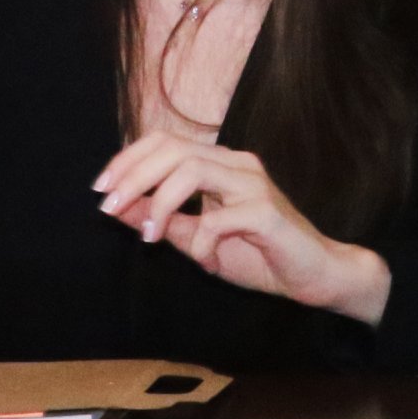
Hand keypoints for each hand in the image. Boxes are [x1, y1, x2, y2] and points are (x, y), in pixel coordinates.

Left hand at [92, 136, 391, 324]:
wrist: (315, 277)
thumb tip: (121, 208)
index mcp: (220, 164)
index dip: (129, 159)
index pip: (165, 141)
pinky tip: (205, 262)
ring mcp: (254, 184)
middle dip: (134, 176)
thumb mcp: (199, 241)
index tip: (102, 188)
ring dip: (160, 204)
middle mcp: (236, 164)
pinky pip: (219, 219)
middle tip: (110, 206)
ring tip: (150, 237)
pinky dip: (202, 243)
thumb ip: (164, 222)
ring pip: (192, 170)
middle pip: (173, 148)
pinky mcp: (266, 211)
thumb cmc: (260, 256)